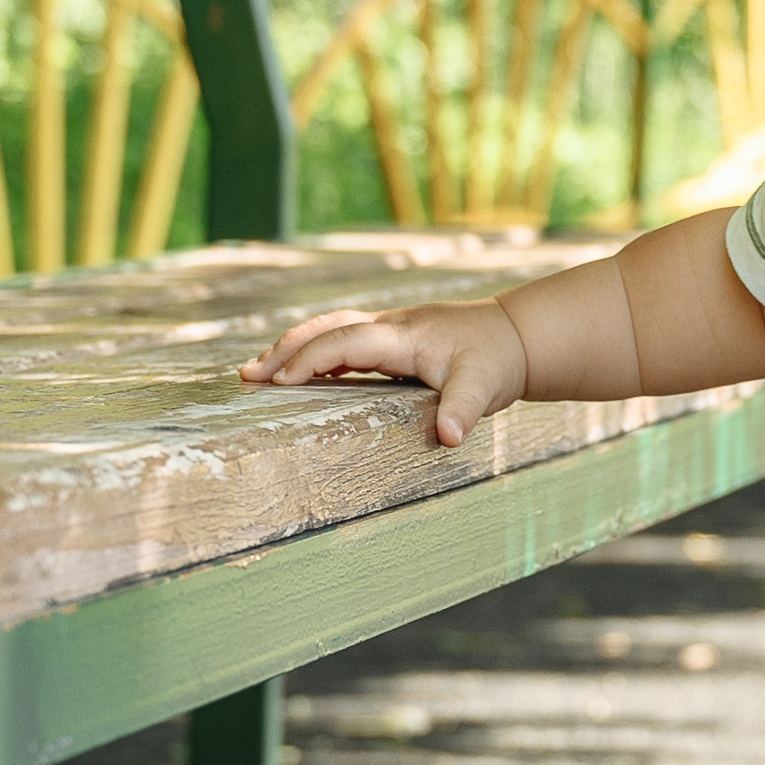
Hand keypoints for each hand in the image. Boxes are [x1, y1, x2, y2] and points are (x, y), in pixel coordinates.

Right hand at [237, 300, 528, 446]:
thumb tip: (448, 437)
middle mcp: (390, 328)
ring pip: (331, 331)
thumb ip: (463, 410)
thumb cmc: (497, 360)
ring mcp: (389, 332)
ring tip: (256, 374)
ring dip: (294, 348)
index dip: (312, 358)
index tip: (280, 380)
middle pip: (328, 329)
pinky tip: (297, 376)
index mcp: (405, 336)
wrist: (517, 337)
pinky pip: (343, 342)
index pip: (347, 342)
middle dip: (287, 349)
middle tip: (247, 376)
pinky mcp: (392, 342)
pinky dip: (315, 354)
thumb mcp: (484, 386)